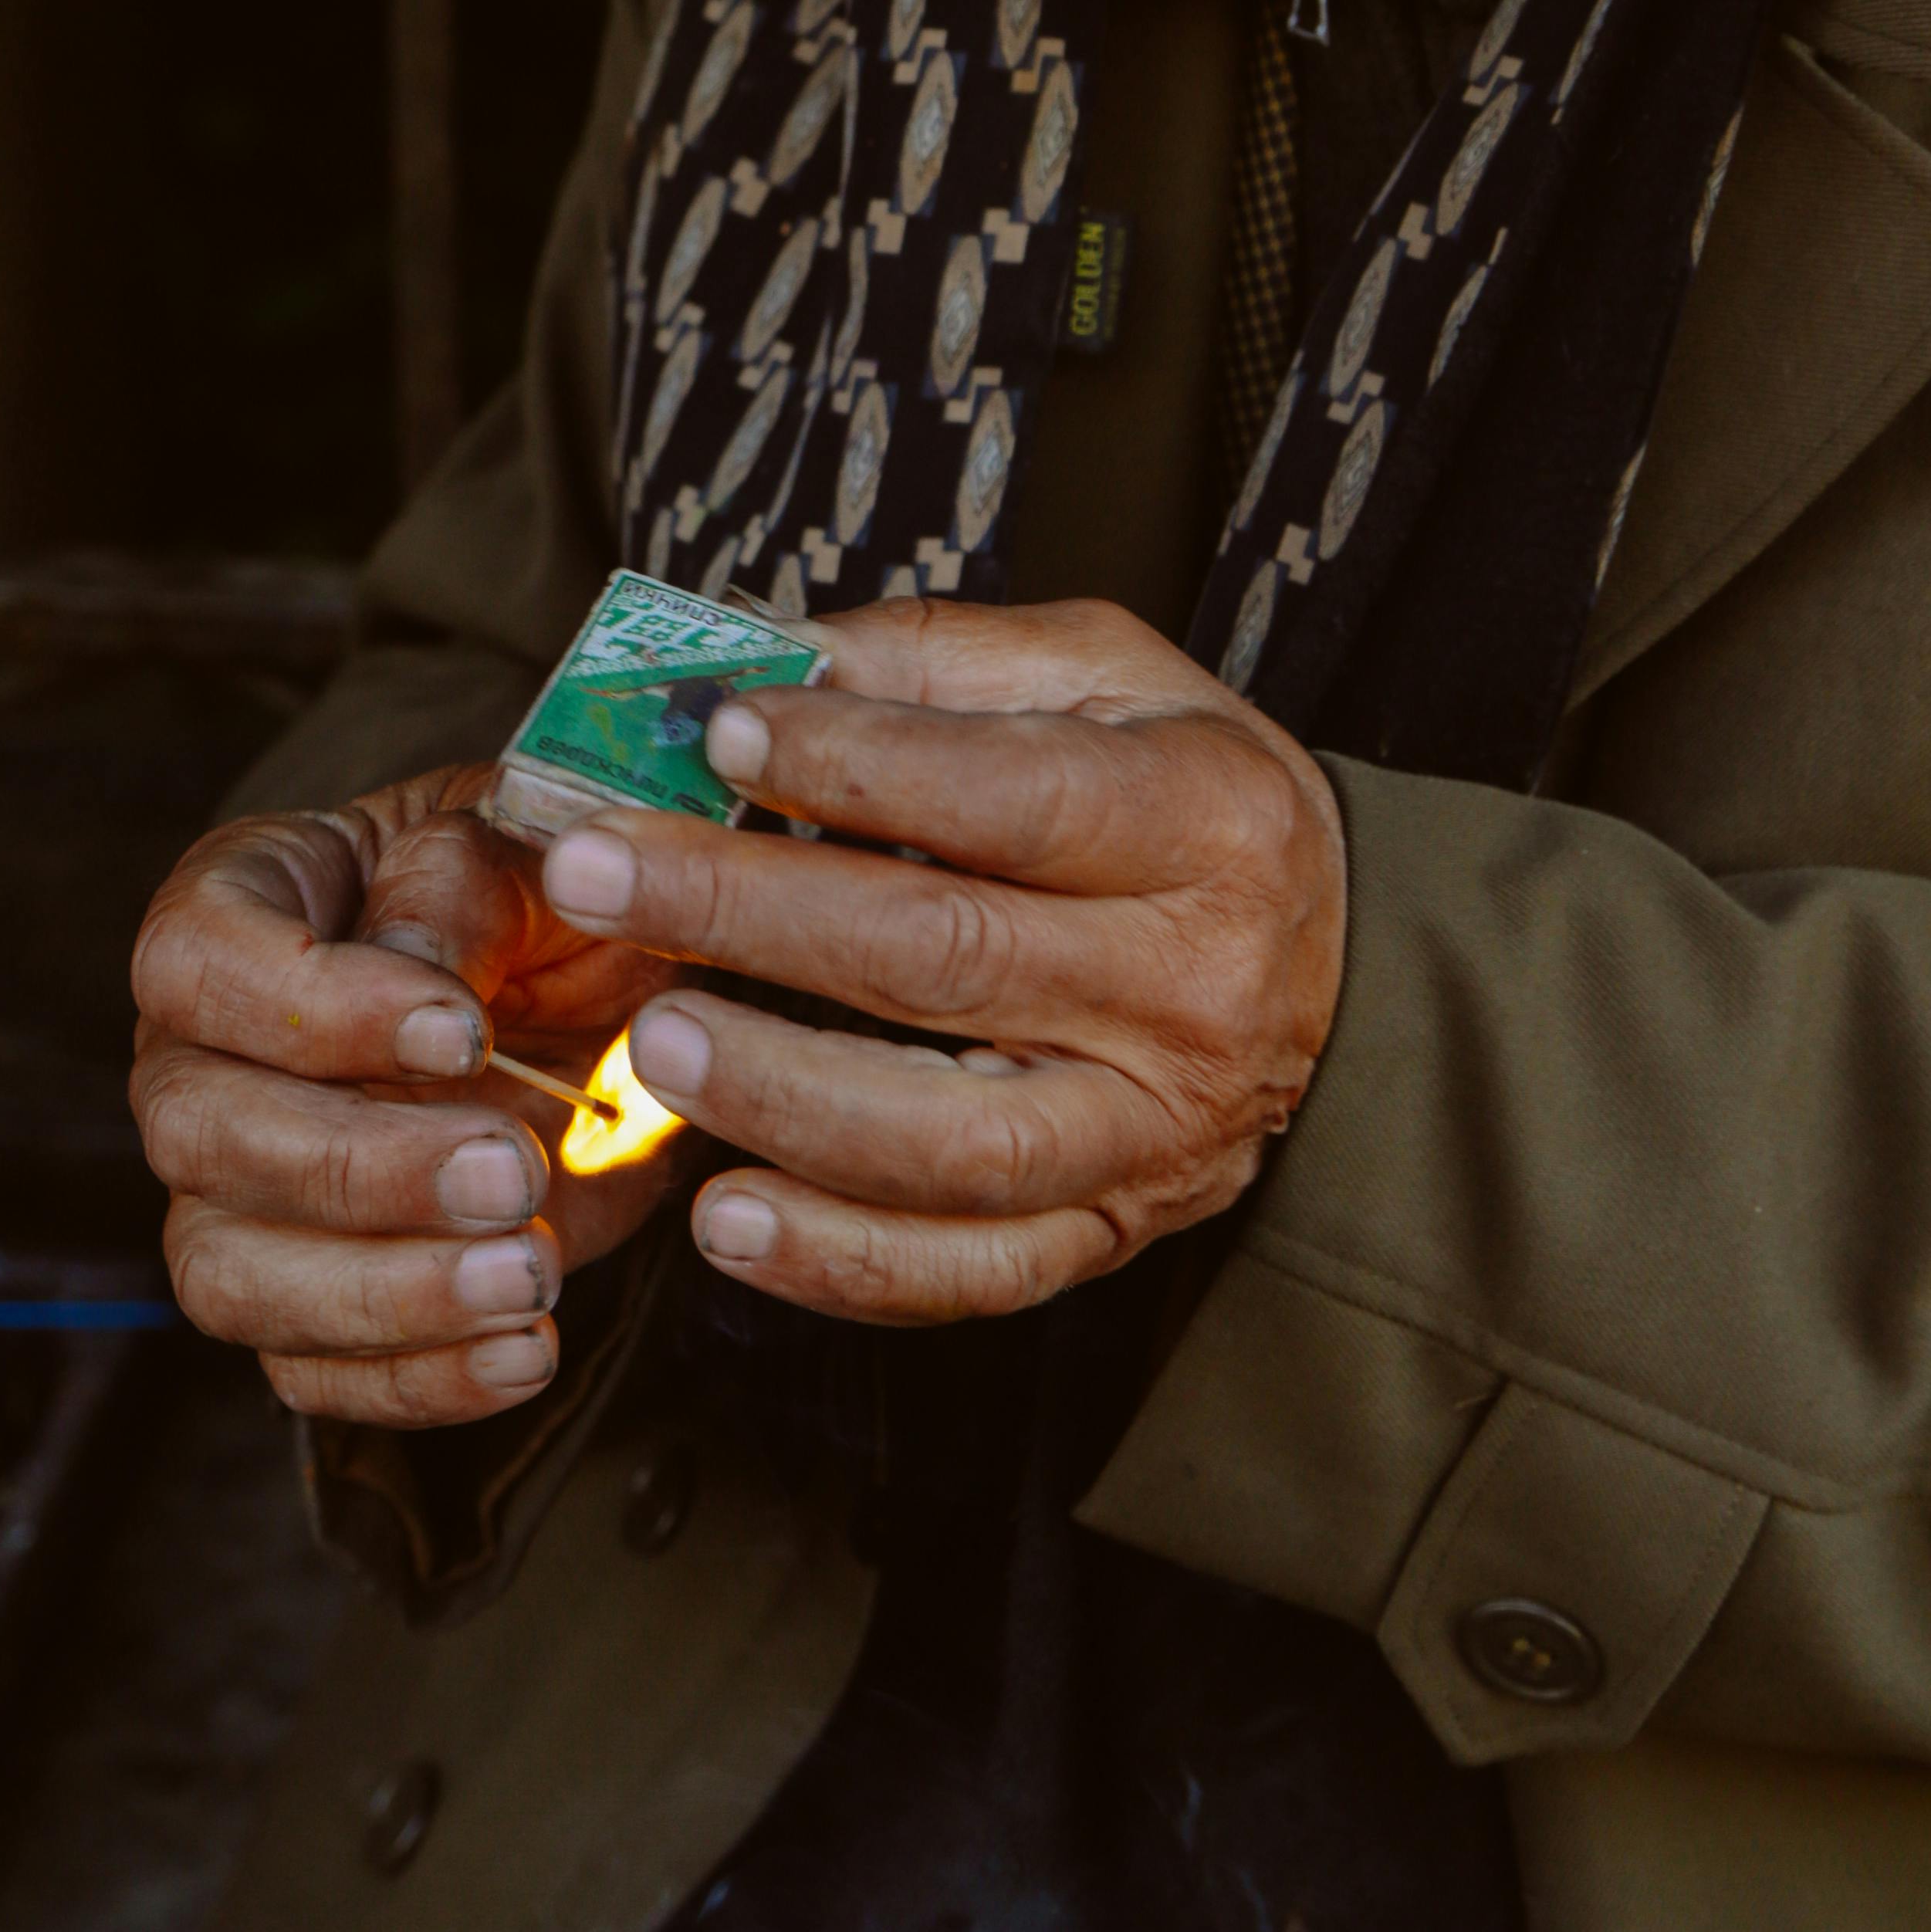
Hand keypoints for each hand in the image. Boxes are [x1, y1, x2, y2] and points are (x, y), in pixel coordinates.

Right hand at [129, 771, 690, 1427]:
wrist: (597, 1007)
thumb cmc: (536, 900)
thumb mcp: (525, 850)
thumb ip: (462, 884)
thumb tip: (419, 974)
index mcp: (235, 913)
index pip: (195, 960)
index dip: (313, 1007)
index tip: (464, 1031)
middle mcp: (196, 1059)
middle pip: (198, 1132)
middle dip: (358, 1166)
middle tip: (512, 1169)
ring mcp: (229, 1195)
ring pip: (227, 1273)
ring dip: (383, 1290)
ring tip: (528, 1275)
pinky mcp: (296, 1306)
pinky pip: (310, 1372)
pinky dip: (417, 1379)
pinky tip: (525, 1349)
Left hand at [536, 597, 1346, 1322]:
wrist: (1331, 953)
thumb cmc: (1183, 789)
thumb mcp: (1103, 673)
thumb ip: (934, 660)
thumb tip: (761, 663)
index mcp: (1204, 819)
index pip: (1010, 797)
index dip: (854, 765)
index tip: (717, 731)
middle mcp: (1193, 984)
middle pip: (947, 956)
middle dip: (748, 912)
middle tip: (599, 872)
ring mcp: (1156, 1126)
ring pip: (954, 1142)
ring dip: (783, 1096)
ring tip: (652, 1042)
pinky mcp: (1116, 1228)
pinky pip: (971, 1271)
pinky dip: (841, 1261)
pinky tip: (728, 1215)